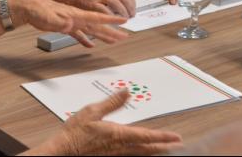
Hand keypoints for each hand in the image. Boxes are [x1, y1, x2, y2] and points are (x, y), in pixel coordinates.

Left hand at [11, 0, 128, 46]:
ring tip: (113, 40)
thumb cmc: (37, 9)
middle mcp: (76, 18)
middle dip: (111, 31)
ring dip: (102, 36)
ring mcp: (70, 22)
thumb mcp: (48, 16)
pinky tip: (90, 45)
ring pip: (90, 30)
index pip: (96, 18)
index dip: (110, 20)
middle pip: (97, 26)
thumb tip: (70, 25)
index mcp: (75, 14)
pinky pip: (78, 35)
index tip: (123, 21)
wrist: (27, 7)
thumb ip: (60, 21)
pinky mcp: (64, 27)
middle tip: (124, 36)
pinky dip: (84, 40)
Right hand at [22, 90, 182, 155]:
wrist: (64, 150)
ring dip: (154, 151)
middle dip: (163, 147)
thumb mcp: (92, 111)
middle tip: (177, 146)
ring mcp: (116, 154)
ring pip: (141, 154)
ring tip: (165, 150)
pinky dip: (141, 154)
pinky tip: (142, 152)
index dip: (162, 136)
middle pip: (148, 148)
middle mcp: (121, 147)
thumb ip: (112, 102)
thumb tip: (126, 91)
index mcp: (118, 134)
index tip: (176, 137)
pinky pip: (131, 156)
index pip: (146, 135)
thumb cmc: (76, 132)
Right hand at [70, 0, 135, 17]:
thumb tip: (126, 3)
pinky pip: (106, 11)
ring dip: (123, 13)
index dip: (132, 2)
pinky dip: (112, 17)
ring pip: (117, 4)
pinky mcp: (92, 3)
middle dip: (130, 8)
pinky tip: (114, 21)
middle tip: (131, 16)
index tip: (133, 9)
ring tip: (125, 19)